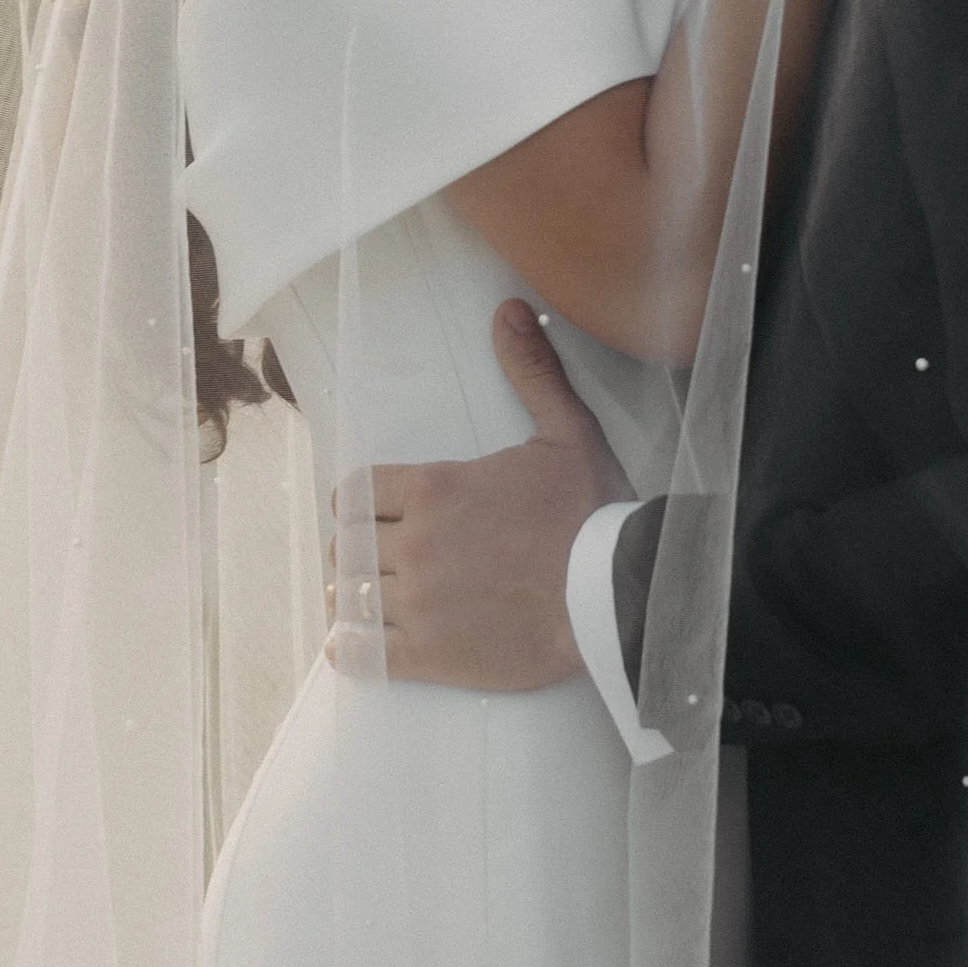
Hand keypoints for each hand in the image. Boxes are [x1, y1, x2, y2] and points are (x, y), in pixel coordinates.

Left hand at [336, 301, 624, 691]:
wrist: (618, 593)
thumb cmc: (592, 512)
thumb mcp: (566, 429)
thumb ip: (530, 371)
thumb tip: (509, 311)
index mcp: (437, 488)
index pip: (357, 493)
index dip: (357, 503)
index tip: (367, 512)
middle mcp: (417, 543)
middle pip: (349, 546)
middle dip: (355, 549)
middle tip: (371, 555)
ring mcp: (420, 603)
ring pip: (352, 597)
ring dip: (352, 595)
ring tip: (363, 598)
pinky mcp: (432, 655)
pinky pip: (366, 653)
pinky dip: (352, 649)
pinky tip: (352, 646)